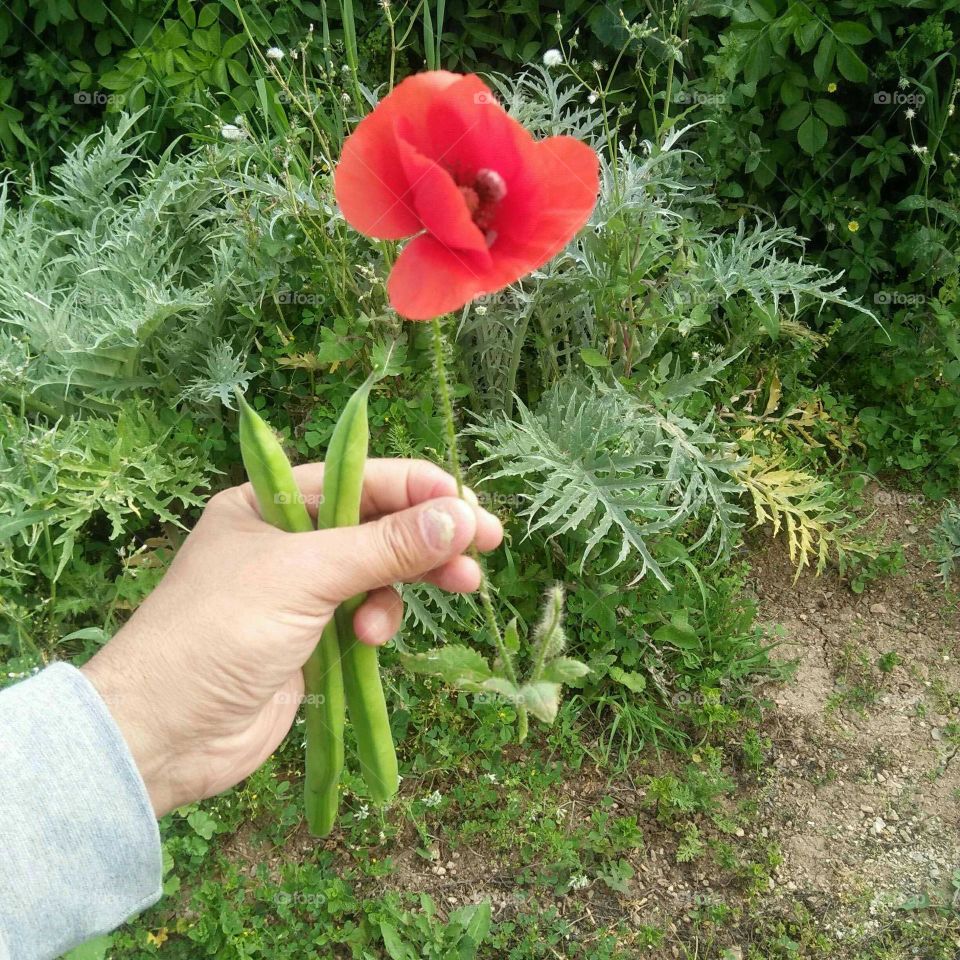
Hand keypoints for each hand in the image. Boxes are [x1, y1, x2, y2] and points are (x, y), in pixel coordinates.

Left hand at [81, 459, 502, 817]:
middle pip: (376, 524)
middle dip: (429, 535)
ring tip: (458, 588)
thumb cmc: (219, 633)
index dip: (418, 489)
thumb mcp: (306, 576)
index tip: (470, 506)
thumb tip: (461, 514)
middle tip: (485, 546)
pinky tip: (375, 639)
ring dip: (411, 581)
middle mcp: (285, 540)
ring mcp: (299, 592)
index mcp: (268, 503)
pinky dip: (380, 621)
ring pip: (378, 571)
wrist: (164, 734)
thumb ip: (386, 545)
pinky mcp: (310, 638)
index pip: (358, 479)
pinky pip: (365, 615)